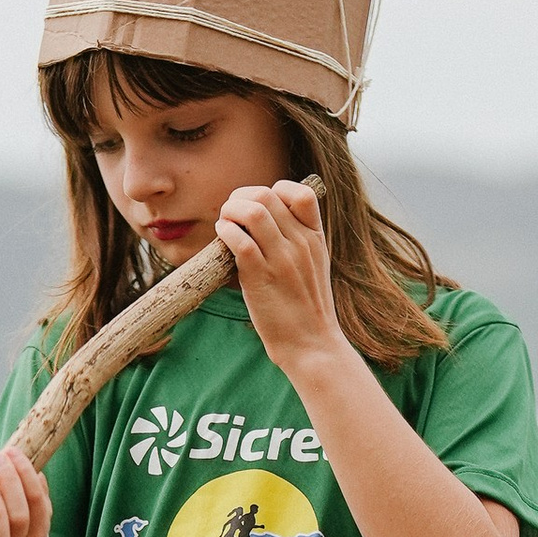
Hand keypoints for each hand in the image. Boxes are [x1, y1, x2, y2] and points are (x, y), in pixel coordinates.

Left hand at [216, 179, 342, 381]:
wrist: (312, 345)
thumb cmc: (306, 310)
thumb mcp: (313, 267)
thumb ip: (296, 242)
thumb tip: (265, 223)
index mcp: (315, 238)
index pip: (301, 193)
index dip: (275, 190)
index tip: (260, 206)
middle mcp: (301, 244)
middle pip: (268, 195)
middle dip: (241, 197)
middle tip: (230, 214)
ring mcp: (282, 260)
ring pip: (253, 212)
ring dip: (230, 211)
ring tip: (224, 223)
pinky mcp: (262, 277)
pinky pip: (240, 241)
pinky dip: (225, 232)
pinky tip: (221, 238)